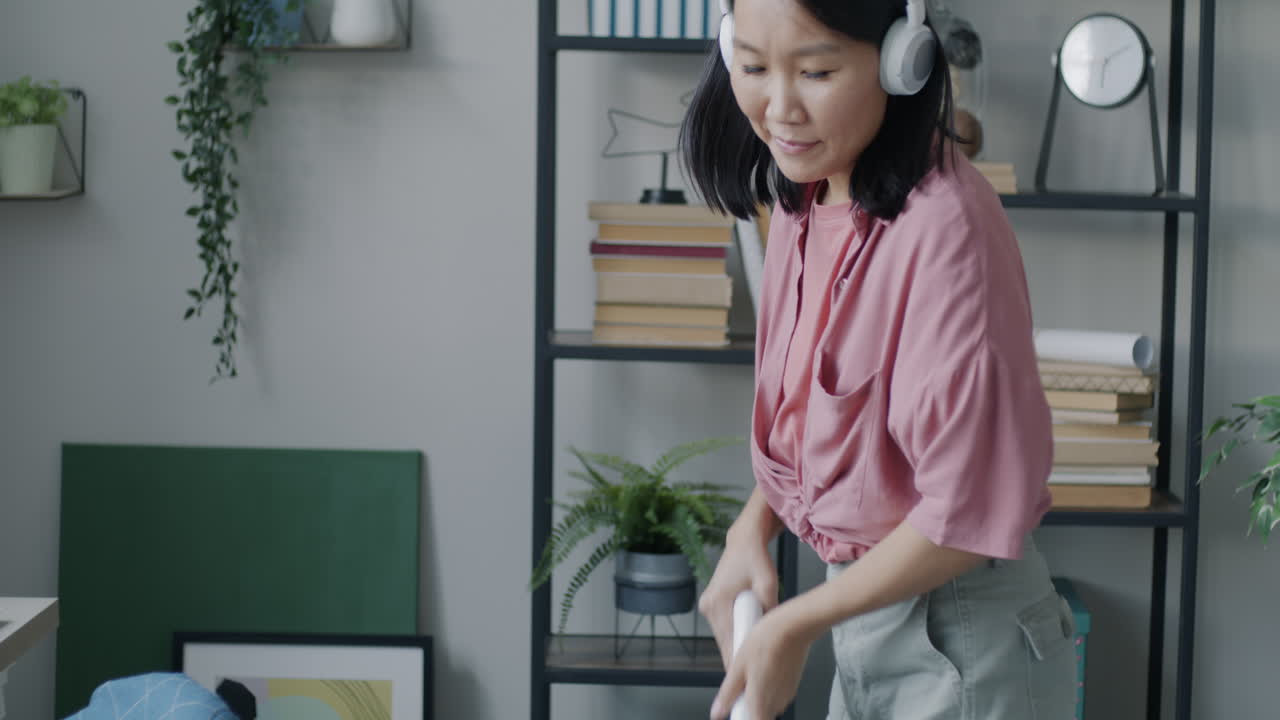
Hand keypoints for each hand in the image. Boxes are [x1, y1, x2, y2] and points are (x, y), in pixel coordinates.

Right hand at [698, 523, 777, 668]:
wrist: (744, 541)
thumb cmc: (756, 559)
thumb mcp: (768, 585)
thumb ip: (767, 610)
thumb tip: (770, 635)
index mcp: (718, 603)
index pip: (727, 642)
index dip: (737, 663)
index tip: (746, 679)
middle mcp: (709, 606)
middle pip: (724, 641)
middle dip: (739, 655)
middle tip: (756, 672)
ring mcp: (708, 605)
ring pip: (724, 635)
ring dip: (737, 643)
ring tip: (755, 657)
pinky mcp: (712, 603)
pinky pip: (724, 625)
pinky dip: (735, 632)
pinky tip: (748, 638)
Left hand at [709, 603, 814, 719]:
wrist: (794, 626)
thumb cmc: (767, 641)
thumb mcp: (738, 666)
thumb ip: (728, 693)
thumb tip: (718, 711)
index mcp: (761, 702)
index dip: (741, 717)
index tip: (735, 707)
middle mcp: (777, 703)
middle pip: (758, 714)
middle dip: (747, 702)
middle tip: (741, 682)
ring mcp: (787, 694)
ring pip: (768, 702)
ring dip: (758, 692)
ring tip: (753, 669)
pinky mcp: (793, 684)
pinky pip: (777, 692)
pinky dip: (769, 683)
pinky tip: (764, 665)